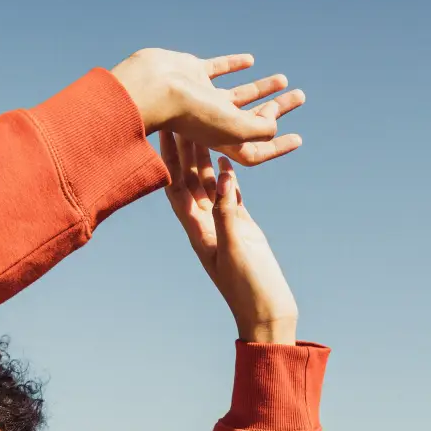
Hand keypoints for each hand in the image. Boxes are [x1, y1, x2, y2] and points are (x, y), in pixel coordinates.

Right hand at [112, 49, 303, 166]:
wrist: (154, 85)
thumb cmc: (192, 112)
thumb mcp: (235, 129)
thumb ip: (260, 130)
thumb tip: (274, 123)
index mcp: (222, 139)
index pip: (255, 150)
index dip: (278, 147)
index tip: (299, 139)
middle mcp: (213, 120)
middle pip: (252, 118)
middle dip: (278, 108)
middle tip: (301, 97)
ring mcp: (203, 96)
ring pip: (239, 94)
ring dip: (262, 88)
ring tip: (284, 80)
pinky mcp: (193, 73)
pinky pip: (218, 69)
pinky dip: (233, 65)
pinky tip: (250, 60)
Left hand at [161, 132, 297, 342]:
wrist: (267, 314)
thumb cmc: (249, 290)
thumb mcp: (236, 249)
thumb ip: (228, 212)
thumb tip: (223, 175)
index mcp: (197, 231)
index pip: (176, 186)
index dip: (168, 157)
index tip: (163, 129)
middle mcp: (205, 225)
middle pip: (190, 180)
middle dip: (183, 149)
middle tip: (179, 116)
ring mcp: (223, 226)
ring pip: (210, 185)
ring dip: (204, 157)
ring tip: (202, 127)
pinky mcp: (241, 229)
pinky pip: (231, 197)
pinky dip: (227, 177)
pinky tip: (226, 159)